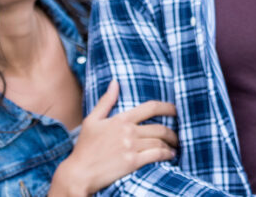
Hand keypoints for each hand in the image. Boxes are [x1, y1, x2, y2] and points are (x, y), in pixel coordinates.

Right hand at [50, 80, 177, 196]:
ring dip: (170, 144)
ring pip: (160, 142)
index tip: (176, 111)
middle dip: (172, 132)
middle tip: (176, 136)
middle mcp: (128, 131)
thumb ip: (106, 101)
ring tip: (173, 147)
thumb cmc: (84, 148)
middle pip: (160, 128)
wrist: (78, 173)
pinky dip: (166, 155)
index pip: (151, 108)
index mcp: (121, 119)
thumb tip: (115, 82)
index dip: (168, 108)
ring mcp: (131, 147)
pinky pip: (157, 155)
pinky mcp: (133, 162)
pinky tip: (169, 156)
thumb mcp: (92, 120)